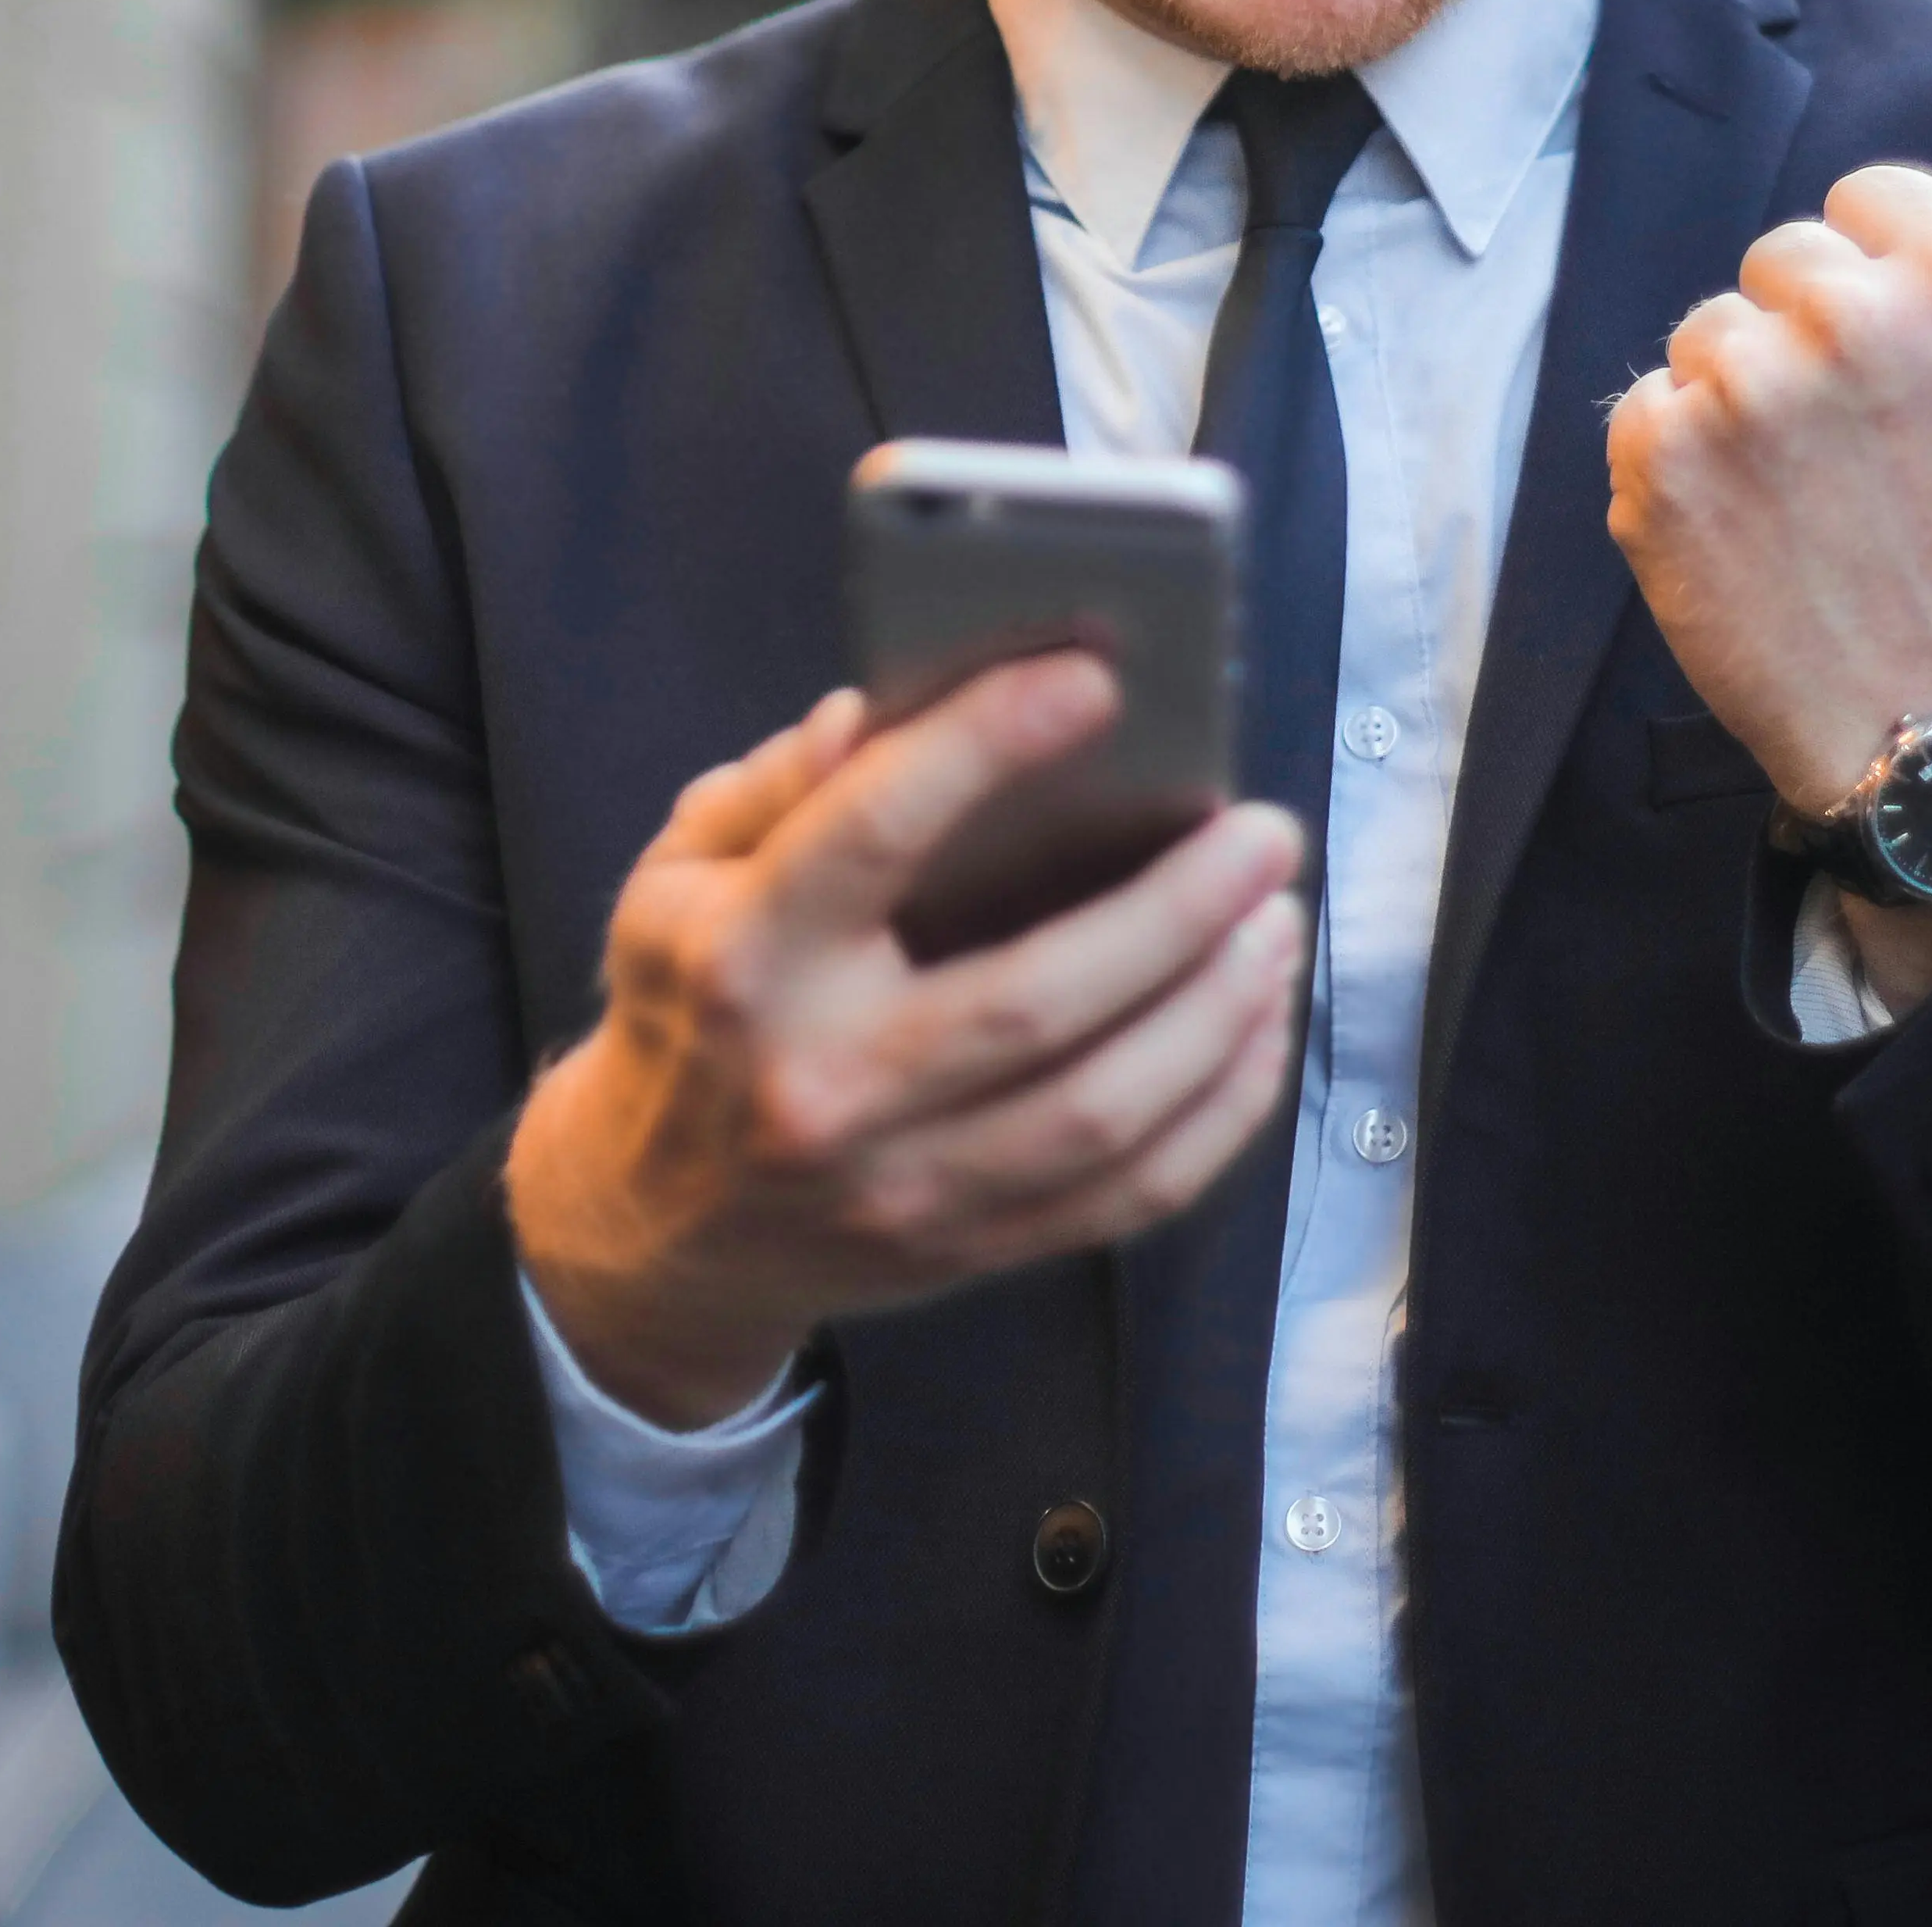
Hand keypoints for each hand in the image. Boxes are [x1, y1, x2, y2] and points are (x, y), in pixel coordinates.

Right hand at [504, 658, 1310, 1427]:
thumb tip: (876, 709)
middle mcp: (822, 1082)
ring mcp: (900, 1185)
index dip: (988, 744)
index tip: (1094, 680)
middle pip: (1034, 1001)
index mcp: (744, 959)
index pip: (874, 833)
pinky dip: (1219, 1111)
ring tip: (1277, 921)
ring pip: (1101, 1112)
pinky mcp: (966, 1251)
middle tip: (1263, 833)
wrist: (654, 1230)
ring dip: (1218, 1010)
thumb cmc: (688, 1011)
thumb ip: (777, 788)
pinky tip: (1258, 1028)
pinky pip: (1127, 1196)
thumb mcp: (678, 879)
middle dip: (1177, 910)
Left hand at [1607, 160, 1931, 824]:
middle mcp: (1852, 316)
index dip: (1872, 277)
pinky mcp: (1665, 453)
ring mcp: (1749, 384)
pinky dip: (1679, 466)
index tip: (1888, 358)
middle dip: (1802, 338)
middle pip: (1780, 260)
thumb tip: (1894, 200)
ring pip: (1707, 336)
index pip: (1862, 197)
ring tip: (1804, 498)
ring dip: (1739, 404)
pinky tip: (1743, 528)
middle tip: (1850, 447)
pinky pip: (1647, 408)